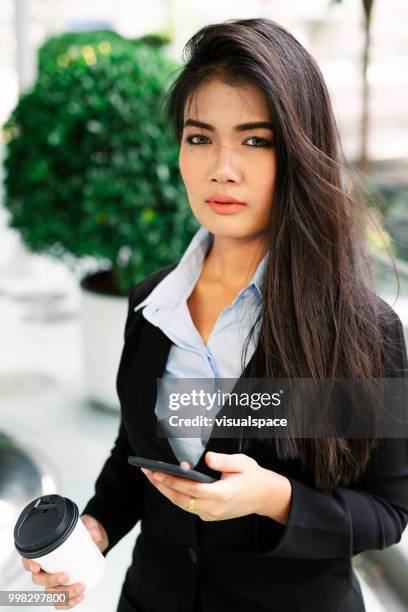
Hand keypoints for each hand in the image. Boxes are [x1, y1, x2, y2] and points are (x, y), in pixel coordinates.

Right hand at [20, 514, 107, 608]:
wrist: (90, 546)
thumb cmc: (80, 537)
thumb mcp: (85, 528)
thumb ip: (90, 529)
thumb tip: (96, 535)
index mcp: (44, 554)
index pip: (28, 559)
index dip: (28, 565)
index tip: (36, 567)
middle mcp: (45, 570)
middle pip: (38, 580)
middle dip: (51, 581)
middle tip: (66, 576)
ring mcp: (53, 582)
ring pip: (51, 593)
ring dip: (64, 594)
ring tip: (80, 586)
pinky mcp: (63, 589)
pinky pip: (61, 602)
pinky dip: (70, 602)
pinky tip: (80, 596)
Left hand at [141, 452, 291, 522]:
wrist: (264, 497)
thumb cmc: (253, 476)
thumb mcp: (243, 462)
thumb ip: (224, 461)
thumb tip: (208, 457)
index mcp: (222, 495)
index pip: (191, 489)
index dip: (172, 480)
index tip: (156, 471)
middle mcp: (214, 508)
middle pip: (180, 499)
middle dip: (161, 485)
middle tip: (146, 471)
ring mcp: (211, 515)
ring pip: (181, 504)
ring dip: (165, 490)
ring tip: (152, 476)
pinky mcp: (209, 516)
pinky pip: (187, 506)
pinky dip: (175, 495)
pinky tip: (167, 483)